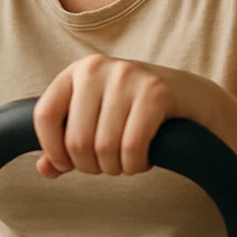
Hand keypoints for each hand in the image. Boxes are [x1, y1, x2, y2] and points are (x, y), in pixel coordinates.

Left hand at [32, 54, 198, 177]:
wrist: (191, 97)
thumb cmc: (137, 110)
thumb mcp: (97, 118)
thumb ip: (67, 142)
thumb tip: (45, 168)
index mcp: (78, 71)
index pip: (45, 115)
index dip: (53, 149)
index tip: (68, 164)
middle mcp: (98, 68)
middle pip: (77, 140)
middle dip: (91, 166)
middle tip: (107, 166)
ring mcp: (128, 77)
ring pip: (104, 148)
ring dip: (115, 168)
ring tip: (126, 163)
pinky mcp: (156, 93)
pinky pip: (132, 146)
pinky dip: (134, 164)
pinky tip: (141, 161)